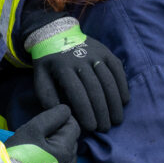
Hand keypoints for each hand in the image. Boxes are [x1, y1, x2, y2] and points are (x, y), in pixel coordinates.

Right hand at [5, 105, 79, 162]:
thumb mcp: (32, 129)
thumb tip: (66, 111)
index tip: (45, 122)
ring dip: (58, 148)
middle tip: (38, 136)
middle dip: (59, 134)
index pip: (74, 126)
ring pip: (67, 155)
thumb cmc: (16, 154)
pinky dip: (56, 162)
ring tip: (37, 149)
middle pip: (71, 141)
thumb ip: (52, 117)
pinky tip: (42, 161)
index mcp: (66, 151)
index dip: (61, 119)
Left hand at [25, 17, 128, 131]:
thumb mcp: (40, 77)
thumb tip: (60, 112)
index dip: (86, 111)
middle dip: (101, 111)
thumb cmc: (49, 62)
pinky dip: (122, 85)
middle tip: (105, 128)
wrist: (56, 33)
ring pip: (108, 80)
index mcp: (63, 67)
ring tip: (116, 119)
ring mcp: (96, 54)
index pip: (77, 93)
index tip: (91, 128)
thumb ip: (46, 95)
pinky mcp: (106, 51)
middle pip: (95, 88)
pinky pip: (117, 69)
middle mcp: (81, 59)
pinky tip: (124, 100)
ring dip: (114, 102)